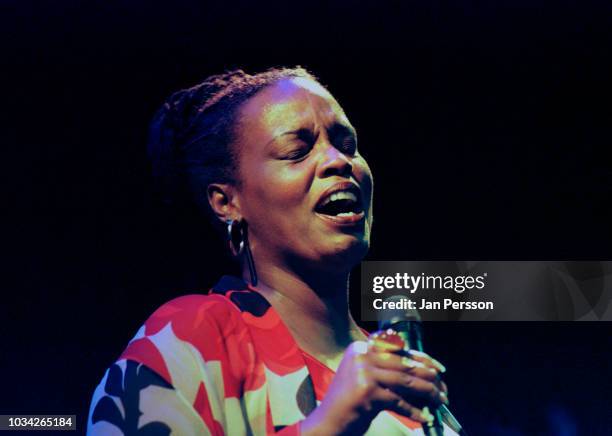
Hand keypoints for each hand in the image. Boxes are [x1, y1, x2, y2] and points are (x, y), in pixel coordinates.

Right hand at [301, 331, 447, 435]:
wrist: (327, 423)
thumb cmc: (349, 403)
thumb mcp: (366, 379)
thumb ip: (388, 371)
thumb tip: (425, 373)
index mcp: (361, 348)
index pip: (399, 350)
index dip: (423, 359)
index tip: (439, 369)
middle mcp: (361, 356)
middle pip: (404, 365)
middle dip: (429, 378)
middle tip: (443, 389)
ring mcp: (363, 373)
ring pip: (406, 382)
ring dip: (427, 393)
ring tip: (439, 401)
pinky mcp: (367, 392)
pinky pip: (398, 401)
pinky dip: (413, 411)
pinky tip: (424, 417)